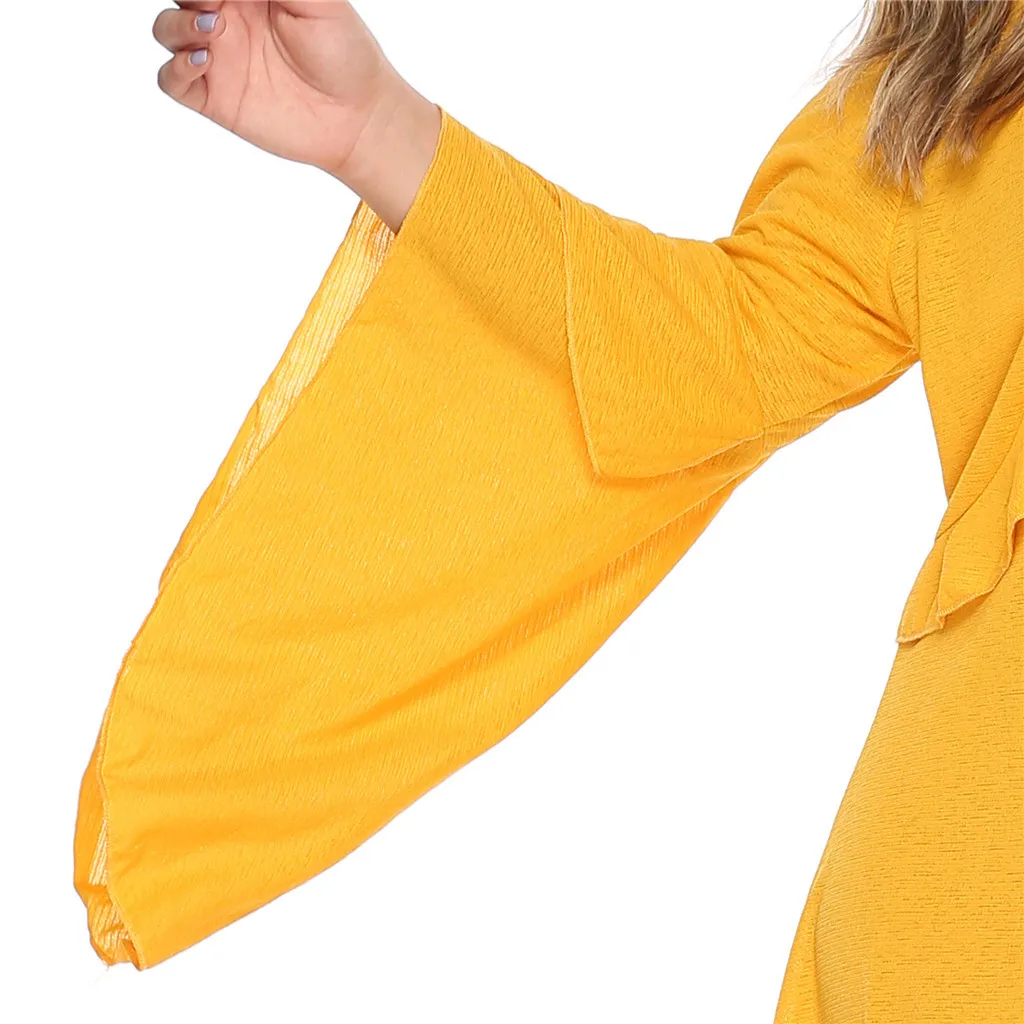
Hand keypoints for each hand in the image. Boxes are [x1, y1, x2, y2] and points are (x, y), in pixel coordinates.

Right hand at [153, 2, 441, 229]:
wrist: (358, 117)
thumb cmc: (345, 53)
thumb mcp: (318, 1)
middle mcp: (227, 19)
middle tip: (215, 2)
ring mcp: (219, 59)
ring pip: (166, 29)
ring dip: (178, 24)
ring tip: (213, 30)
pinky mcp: (215, 99)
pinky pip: (171, 80)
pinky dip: (175, 67)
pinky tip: (204, 60)